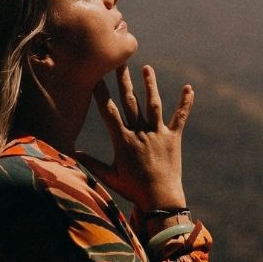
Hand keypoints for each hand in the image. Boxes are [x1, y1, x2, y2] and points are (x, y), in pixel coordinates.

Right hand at [75, 65, 193, 212]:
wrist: (160, 200)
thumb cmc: (132, 189)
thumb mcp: (109, 176)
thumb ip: (91, 163)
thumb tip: (73, 154)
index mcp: (122, 140)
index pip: (108, 111)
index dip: (101, 92)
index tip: (95, 76)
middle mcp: (139, 132)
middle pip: (130, 101)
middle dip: (123, 80)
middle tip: (120, 61)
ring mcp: (157, 133)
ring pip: (153, 104)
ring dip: (150, 85)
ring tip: (146, 68)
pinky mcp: (173, 138)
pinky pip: (180, 117)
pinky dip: (185, 103)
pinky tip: (189, 88)